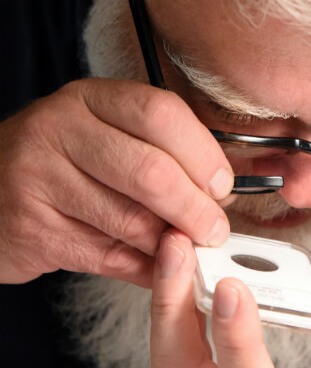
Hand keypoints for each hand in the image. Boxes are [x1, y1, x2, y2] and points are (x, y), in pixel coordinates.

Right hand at [0, 79, 232, 285]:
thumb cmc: (56, 162)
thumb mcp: (97, 132)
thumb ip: (151, 149)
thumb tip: (217, 191)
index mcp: (87, 99)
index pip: (159, 113)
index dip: (202, 153)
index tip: (221, 184)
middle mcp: (58, 131)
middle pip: (150, 171)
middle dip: (194, 209)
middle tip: (214, 229)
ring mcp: (39, 180)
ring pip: (130, 221)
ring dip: (169, 244)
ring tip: (186, 249)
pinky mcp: (33, 229)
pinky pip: (107, 257)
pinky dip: (143, 268)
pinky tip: (157, 268)